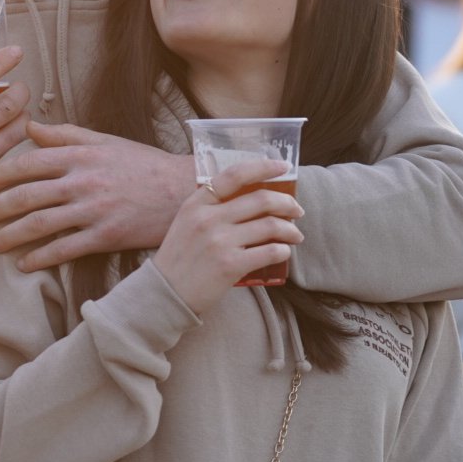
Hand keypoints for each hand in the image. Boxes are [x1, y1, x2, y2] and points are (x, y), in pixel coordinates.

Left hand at [0, 120, 193, 271]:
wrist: (183, 190)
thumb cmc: (143, 164)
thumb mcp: (105, 141)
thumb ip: (65, 134)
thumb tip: (30, 125)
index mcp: (80, 155)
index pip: (28, 162)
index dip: (0, 174)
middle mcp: (83, 181)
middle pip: (27, 195)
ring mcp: (93, 210)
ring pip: (39, 224)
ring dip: (11, 235)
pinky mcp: (105, 236)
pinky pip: (64, 249)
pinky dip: (40, 258)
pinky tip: (24, 264)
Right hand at [152, 158, 303, 315]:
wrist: (165, 294)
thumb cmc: (179, 258)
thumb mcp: (186, 222)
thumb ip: (211, 208)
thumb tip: (252, 198)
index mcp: (196, 203)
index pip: (235, 175)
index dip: (263, 167)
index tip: (283, 167)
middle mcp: (208, 218)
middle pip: (261, 199)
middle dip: (287, 203)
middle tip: (297, 211)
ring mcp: (219, 242)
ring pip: (270, 225)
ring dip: (291, 230)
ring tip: (295, 235)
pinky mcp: (230, 265)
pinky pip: (269, 251)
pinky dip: (283, 250)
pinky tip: (284, 252)